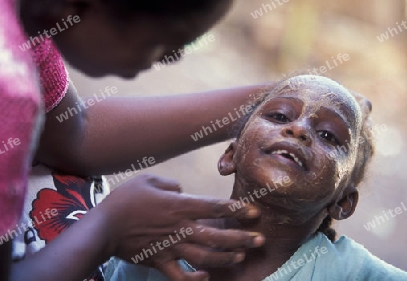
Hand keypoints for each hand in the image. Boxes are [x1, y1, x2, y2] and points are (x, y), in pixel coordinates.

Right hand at [98, 174, 263, 280]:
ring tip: (241, 257)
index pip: (214, 207)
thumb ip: (171, 184)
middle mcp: (180, 229)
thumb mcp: (148, 180)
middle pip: (216, 236)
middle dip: (241, 239)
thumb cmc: (125, 200)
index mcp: (178, 206)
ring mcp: (171, 248)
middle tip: (259, 240)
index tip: (253, 212)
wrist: (103, 228)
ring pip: (204, 258)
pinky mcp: (159, 262)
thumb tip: (182, 190)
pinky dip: (194, 280)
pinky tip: (207, 277)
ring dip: (225, 259)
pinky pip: (180, 277)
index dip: (236, 210)